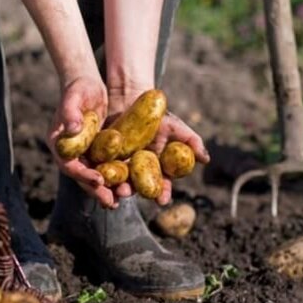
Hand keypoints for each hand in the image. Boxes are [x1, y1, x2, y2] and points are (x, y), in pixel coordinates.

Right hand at [48, 76, 119, 208]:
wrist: (88, 84)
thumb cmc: (78, 88)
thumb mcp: (74, 97)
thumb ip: (70, 113)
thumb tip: (73, 129)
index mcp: (58, 143)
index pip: (68, 164)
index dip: (82, 174)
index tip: (98, 181)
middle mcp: (69, 152)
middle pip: (81, 176)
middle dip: (96, 190)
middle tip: (111, 202)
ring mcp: (83, 153)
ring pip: (93, 175)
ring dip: (105, 189)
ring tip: (118, 201)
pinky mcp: (96, 152)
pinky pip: (104, 168)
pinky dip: (113, 178)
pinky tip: (126, 187)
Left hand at [109, 90, 209, 205]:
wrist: (132, 101)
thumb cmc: (158, 117)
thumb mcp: (175, 126)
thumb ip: (191, 142)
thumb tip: (206, 160)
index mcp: (157, 170)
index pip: (161, 185)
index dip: (162, 193)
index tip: (162, 200)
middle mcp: (138, 172)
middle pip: (136, 186)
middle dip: (133, 192)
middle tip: (129, 194)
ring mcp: (120, 167)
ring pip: (118, 181)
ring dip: (115, 186)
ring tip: (115, 188)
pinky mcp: (103, 159)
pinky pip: (101, 168)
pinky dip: (99, 174)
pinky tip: (97, 178)